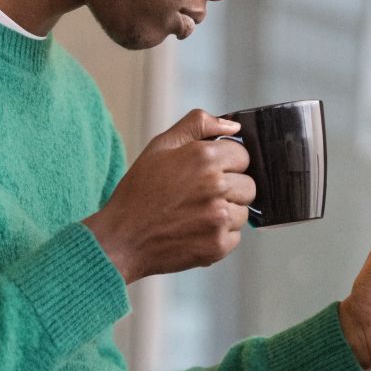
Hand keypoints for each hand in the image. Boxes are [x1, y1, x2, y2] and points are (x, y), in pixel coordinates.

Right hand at [83, 109, 255, 283]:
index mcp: (205, 157)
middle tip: (200, 194)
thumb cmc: (139, 190)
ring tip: (195, 213)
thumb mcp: (161, 146)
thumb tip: (233, 126)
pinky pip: (235, 236)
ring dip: (225, 212)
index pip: (243, 155)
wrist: (122, 237)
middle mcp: (217, 186)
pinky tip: (194, 230)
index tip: (208, 172)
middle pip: (248, 184)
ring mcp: (219, 218)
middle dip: (229, 187)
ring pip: (243, 211)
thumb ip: (198, 125)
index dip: (226, 162)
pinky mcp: (218, 245)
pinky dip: (219, 235)